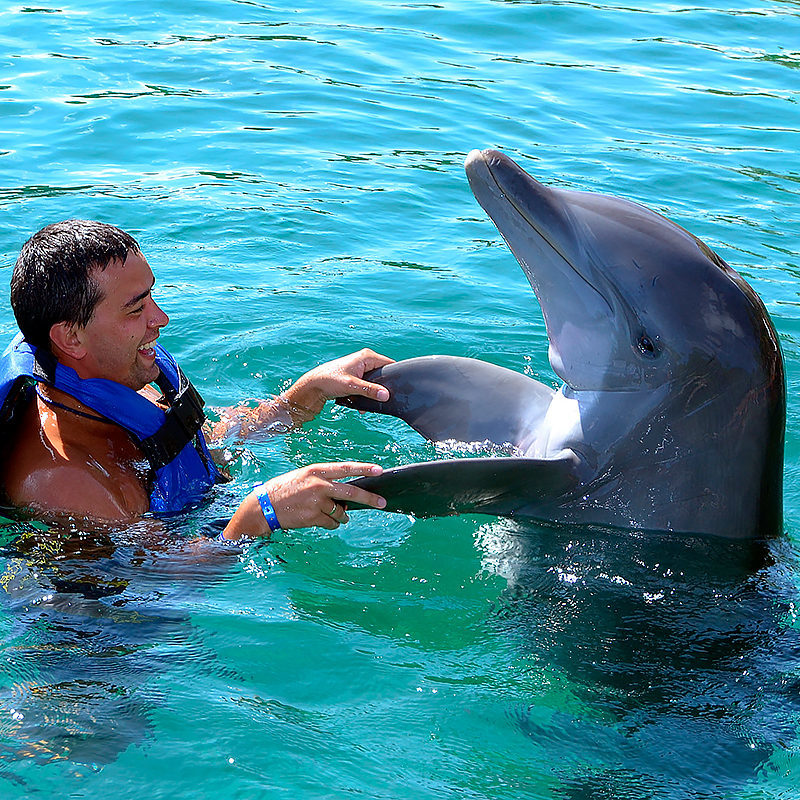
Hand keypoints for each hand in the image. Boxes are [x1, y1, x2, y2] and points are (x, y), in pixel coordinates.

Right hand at [221, 462, 385, 539]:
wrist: (263, 507)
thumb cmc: (284, 490)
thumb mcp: (304, 478)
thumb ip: (324, 482)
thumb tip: (346, 495)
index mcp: (316, 470)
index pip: (346, 468)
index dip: (364, 469)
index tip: (380, 470)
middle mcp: (318, 484)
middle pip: (351, 491)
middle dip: (369, 498)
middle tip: (382, 503)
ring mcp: (316, 501)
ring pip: (341, 512)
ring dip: (341, 515)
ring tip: (328, 513)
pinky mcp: (313, 517)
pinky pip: (331, 523)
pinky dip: (330, 523)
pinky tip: (317, 519)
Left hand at [282, 349, 393, 422]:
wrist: (313, 386)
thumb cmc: (329, 380)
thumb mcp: (352, 386)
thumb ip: (370, 390)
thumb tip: (386, 395)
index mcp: (367, 356)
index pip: (390, 364)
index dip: (394, 376)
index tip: (396, 390)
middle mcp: (365, 360)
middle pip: (383, 374)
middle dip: (381, 388)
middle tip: (381, 400)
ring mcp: (360, 368)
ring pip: (375, 382)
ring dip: (372, 393)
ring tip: (367, 404)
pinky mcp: (356, 376)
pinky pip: (367, 385)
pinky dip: (366, 394)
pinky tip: (361, 404)